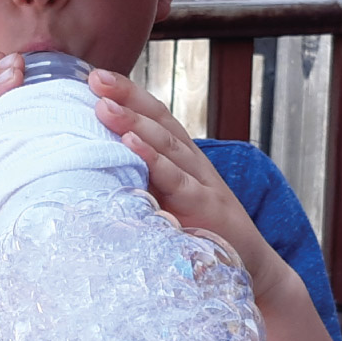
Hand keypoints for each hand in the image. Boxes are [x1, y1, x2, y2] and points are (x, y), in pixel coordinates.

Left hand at [88, 68, 287, 301]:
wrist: (249, 264)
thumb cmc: (199, 230)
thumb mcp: (167, 198)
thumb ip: (141, 179)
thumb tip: (92, 167)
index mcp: (183, 156)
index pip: (155, 115)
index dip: (129, 94)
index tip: (95, 76)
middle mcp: (193, 161)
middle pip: (159, 120)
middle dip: (127, 97)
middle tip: (96, 79)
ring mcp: (201, 182)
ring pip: (166, 144)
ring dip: (134, 123)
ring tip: (105, 106)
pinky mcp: (205, 207)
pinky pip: (176, 180)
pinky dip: (154, 161)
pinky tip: (132, 145)